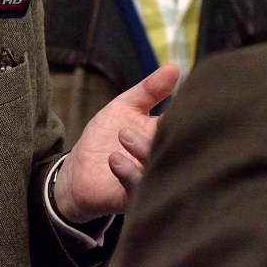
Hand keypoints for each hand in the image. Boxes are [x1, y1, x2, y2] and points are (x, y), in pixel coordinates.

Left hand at [53, 63, 177, 222]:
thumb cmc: (104, 137)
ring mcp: (149, 180)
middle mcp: (162, 159)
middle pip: (177, 148)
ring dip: (143, 151)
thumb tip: (174, 67)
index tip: (187, 103)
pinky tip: (114, 158)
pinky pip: (138, 189)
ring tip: (124, 134)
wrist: (78, 172)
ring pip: (159, 170)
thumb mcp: (125, 106)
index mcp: (165, 136)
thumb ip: (149, 90)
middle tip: (153, 120)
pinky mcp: (132, 199)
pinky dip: (128, 173)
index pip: (183, 125)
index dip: (186, 114)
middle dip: (169, 134)